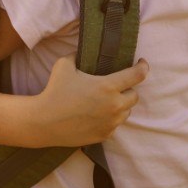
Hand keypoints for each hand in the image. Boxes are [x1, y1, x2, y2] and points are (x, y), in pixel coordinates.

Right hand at [31, 55, 149, 146]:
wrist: (44, 122)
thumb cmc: (54, 91)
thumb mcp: (64, 65)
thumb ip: (77, 56)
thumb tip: (82, 52)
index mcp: (108, 86)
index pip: (137, 75)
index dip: (143, 67)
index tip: (142, 63)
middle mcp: (114, 105)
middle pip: (134, 96)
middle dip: (128, 89)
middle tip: (116, 86)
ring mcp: (110, 123)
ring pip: (126, 112)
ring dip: (120, 105)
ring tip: (105, 102)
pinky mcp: (104, 135)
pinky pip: (115, 125)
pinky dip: (110, 119)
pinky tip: (97, 115)